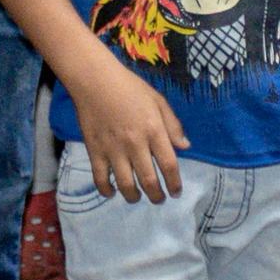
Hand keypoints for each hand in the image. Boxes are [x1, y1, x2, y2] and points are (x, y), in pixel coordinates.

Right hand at [68, 58, 187, 201]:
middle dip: (156, 196)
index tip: (176, 192)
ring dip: (134, 197)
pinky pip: (100, 178)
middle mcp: (135, 144)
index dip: (174, 183)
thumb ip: (173, 124)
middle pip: (149, 180)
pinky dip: (106, 190)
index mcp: (153, 130)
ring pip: (126, 184)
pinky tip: (111, 193)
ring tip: (137, 198)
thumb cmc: (130, 87)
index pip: (169, 165)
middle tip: (159, 199)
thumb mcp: (158, 100)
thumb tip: (185, 146)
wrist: (95, 80)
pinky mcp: (95, 151)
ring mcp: (113, 149)